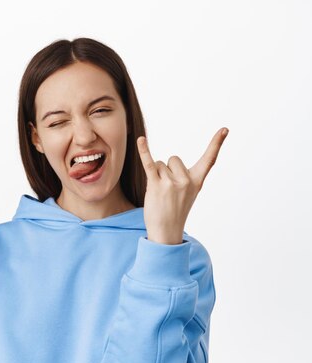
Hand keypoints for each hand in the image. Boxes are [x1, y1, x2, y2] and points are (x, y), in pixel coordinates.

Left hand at [136, 127, 228, 244]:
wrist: (166, 232)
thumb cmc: (175, 211)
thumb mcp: (188, 194)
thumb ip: (184, 177)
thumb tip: (170, 162)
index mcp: (197, 182)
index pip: (209, 159)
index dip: (217, 143)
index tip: (224, 129)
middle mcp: (186, 181)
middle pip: (173, 159)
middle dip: (167, 170)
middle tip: (167, 190)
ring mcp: (171, 183)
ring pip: (159, 164)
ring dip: (156, 175)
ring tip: (159, 193)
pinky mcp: (156, 185)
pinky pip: (149, 163)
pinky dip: (143, 151)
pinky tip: (140, 140)